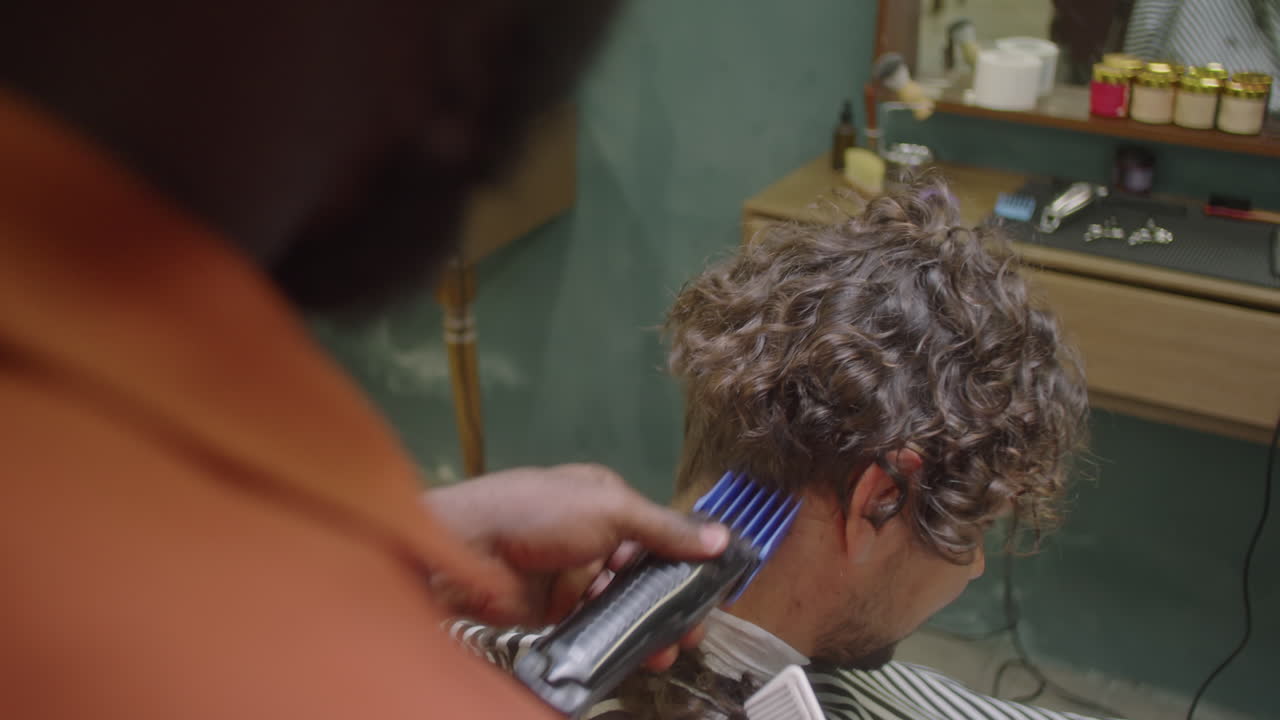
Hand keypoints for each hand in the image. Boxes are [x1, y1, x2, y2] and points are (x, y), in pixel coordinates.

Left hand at [424, 464, 727, 668]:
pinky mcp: (558, 610)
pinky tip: (641, 655)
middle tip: (694, 629)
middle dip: (673, 600)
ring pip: (625, 603)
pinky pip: (598, 626)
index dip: (688, 559)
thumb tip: (720, 540)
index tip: (715, 588)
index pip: (659, 530)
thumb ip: (663, 529)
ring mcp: (576, 575)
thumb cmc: (536, 514)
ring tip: (671, 649)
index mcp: (606, 500)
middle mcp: (594, 536)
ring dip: (650, 624)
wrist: (465, 550)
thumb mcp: (609, 510)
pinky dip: (620, 639)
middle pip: (646, 572)